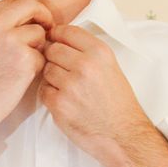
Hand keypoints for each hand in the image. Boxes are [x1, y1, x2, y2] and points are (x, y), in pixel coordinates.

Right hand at [0, 0, 53, 139]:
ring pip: (40, 33)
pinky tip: (20, 78)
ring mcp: (10, 41)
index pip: (14, 1)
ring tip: (21, 64)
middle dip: (44, 16)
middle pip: (31, 6)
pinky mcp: (24, 60)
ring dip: (38, 48)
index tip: (34, 20)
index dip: (28, 10)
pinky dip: (37, 68)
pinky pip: (42, 57)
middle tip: (48, 28)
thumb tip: (27, 17)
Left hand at [38, 23, 151, 160]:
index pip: (68, 31)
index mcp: (100, 52)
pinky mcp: (60, 105)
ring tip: (67, 89)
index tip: (55, 38)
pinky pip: (43, 91)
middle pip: (52, 49)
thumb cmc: (119, 103)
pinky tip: (65, 101)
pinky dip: (50, 96)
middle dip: (53, 58)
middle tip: (62, 69)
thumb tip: (61, 40)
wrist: (124, 134)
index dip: (58, 35)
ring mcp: (70, 85)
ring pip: (46, 70)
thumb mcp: (111, 67)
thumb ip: (89, 52)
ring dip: (52, 78)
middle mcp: (85, 65)